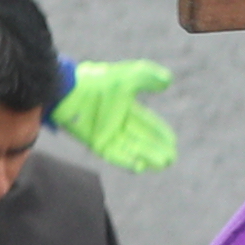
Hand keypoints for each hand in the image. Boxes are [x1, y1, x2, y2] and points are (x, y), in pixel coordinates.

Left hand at [57, 57, 180, 174]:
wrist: (72, 92)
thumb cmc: (100, 83)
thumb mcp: (128, 77)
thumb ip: (149, 77)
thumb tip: (169, 81)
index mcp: (125, 108)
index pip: (147, 124)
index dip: (160, 133)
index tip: (173, 141)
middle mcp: (117, 123)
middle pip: (142, 139)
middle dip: (157, 149)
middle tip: (171, 158)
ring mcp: (106, 134)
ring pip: (131, 149)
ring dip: (147, 156)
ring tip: (163, 163)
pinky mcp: (96, 143)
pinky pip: (115, 156)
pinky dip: (127, 161)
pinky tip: (141, 167)